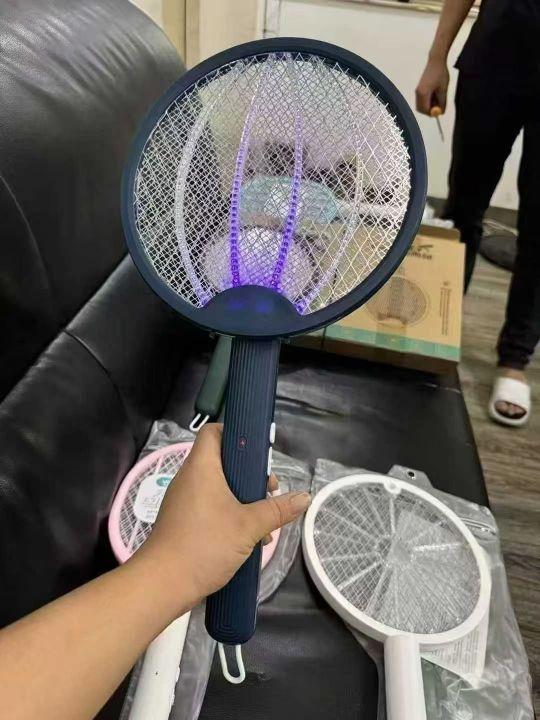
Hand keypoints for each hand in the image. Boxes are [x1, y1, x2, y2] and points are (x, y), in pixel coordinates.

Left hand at [135, 424, 309, 616]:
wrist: (162, 584)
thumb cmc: (204, 544)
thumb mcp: (248, 526)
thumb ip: (277, 510)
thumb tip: (305, 497)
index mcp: (202, 467)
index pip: (214, 432)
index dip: (236, 433)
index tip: (260, 451)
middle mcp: (190, 478)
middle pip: (223, 461)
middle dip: (250, 474)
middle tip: (269, 489)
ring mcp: (185, 500)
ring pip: (220, 487)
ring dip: (244, 499)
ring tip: (264, 520)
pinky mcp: (184, 521)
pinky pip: (211, 506)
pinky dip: (230, 514)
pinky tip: (249, 538)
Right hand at [415, 57, 449, 114]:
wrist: (436, 61)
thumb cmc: (441, 73)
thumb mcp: (443, 89)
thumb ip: (442, 102)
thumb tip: (441, 112)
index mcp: (424, 93)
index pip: (425, 109)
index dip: (432, 113)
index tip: (440, 111)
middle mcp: (418, 93)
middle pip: (420, 109)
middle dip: (428, 111)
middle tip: (438, 108)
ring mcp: (417, 91)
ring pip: (420, 105)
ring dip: (428, 106)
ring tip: (437, 98)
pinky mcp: (418, 89)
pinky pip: (421, 100)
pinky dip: (427, 101)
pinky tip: (434, 93)